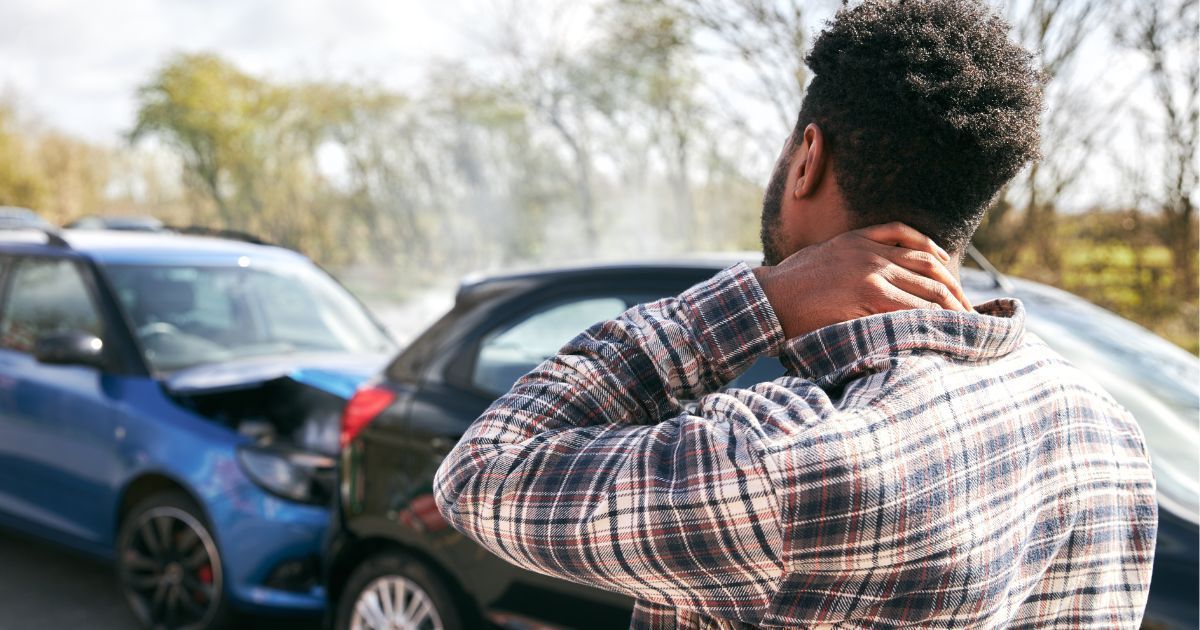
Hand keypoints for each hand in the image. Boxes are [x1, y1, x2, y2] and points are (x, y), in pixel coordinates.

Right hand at [753, 222, 972, 338]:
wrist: (768, 298)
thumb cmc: (789, 285)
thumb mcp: (822, 257)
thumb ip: (851, 258)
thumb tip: (873, 278)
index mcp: (861, 238)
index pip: (917, 244)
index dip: (942, 265)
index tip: (953, 285)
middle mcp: (871, 252)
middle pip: (930, 267)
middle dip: (954, 291)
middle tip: (969, 312)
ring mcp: (871, 272)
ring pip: (926, 288)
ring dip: (950, 308)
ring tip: (964, 325)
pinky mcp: (867, 295)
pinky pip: (910, 306)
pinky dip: (929, 317)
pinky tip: (941, 328)